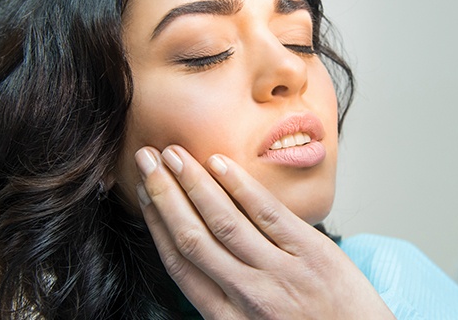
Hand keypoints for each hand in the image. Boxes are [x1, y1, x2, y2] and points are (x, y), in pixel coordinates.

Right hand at [135, 145, 395, 319]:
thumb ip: (225, 300)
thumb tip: (200, 258)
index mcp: (228, 319)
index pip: (179, 262)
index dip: (157, 223)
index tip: (146, 193)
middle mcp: (248, 296)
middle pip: (193, 236)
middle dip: (165, 193)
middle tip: (147, 159)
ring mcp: (280, 272)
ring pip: (224, 221)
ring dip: (194, 183)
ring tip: (173, 153)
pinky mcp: (311, 253)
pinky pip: (267, 213)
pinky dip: (240, 186)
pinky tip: (219, 163)